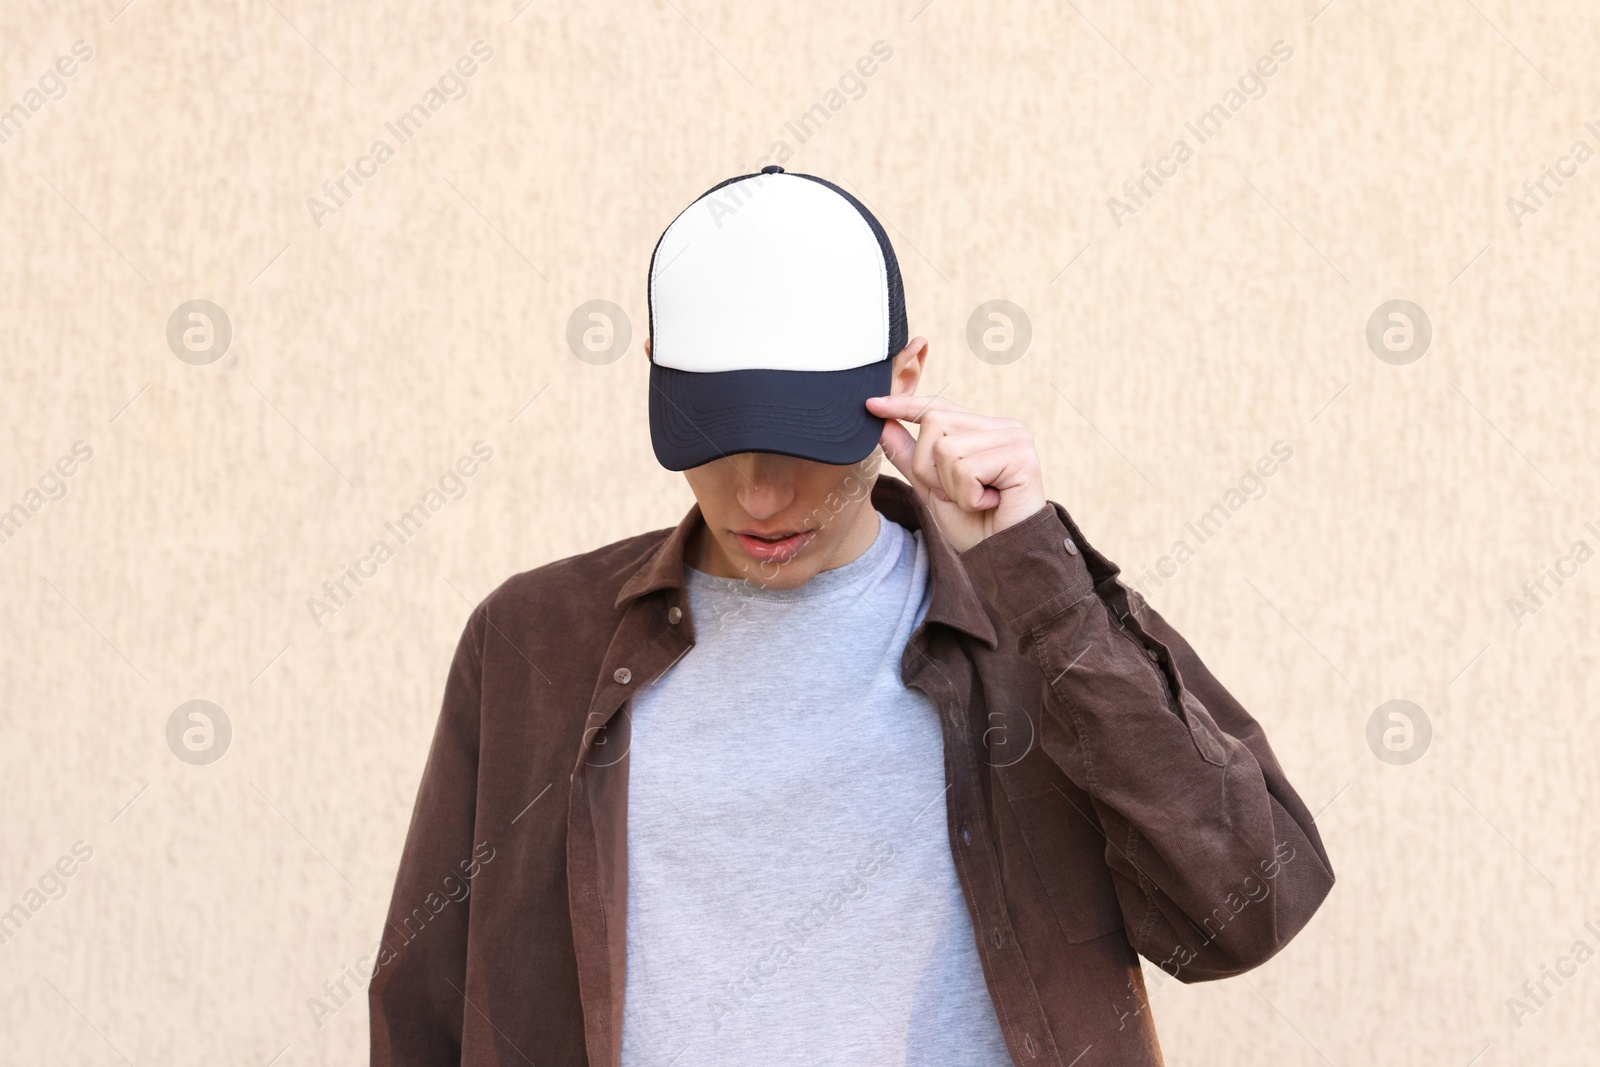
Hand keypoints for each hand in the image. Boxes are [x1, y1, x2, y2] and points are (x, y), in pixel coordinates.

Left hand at [865, 393, 1048, 552]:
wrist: (1004, 558)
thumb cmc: (974, 525)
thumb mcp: (931, 488)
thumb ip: (910, 456)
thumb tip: (882, 423)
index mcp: (982, 430)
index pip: (938, 407)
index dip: (905, 405)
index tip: (871, 405)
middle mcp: (1001, 427)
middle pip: (934, 423)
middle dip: (930, 467)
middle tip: (956, 494)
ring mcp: (1015, 439)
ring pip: (947, 448)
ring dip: (950, 486)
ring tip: (976, 500)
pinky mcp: (1021, 457)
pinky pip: (967, 469)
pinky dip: (968, 497)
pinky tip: (989, 504)